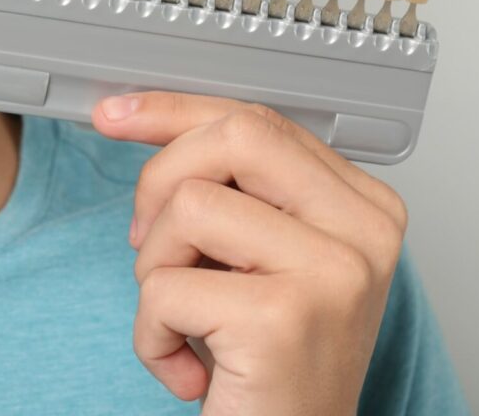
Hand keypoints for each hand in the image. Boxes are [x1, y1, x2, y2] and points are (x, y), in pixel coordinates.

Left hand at [91, 92, 407, 415]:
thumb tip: (137, 119)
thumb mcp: (258, 257)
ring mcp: (331, 273)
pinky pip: (163, 287)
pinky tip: (186, 368)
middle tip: (149, 244)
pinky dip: (150, 334)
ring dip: (154, 268)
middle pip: (232, 137)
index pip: (260, 121)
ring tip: (184, 318)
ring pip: (188, 206)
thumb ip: (231, 189)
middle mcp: (363, 231)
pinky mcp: (282, 320)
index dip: (176, 111)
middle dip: (161, 180)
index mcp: (362, 206)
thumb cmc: (270, 362)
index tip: (116, 114)